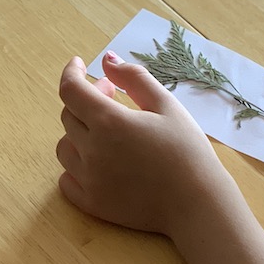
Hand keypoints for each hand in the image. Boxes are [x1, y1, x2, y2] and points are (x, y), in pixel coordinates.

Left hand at [56, 52, 225, 235]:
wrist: (198, 203)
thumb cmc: (188, 151)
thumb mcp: (167, 106)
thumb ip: (135, 78)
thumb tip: (107, 59)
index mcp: (110, 122)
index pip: (71, 89)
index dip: (72, 73)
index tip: (80, 66)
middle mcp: (92, 150)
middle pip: (69, 116)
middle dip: (87, 100)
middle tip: (115, 98)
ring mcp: (89, 180)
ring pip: (65, 146)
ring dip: (79, 133)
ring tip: (107, 133)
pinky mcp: (92, 203)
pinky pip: (66, 180)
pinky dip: (76, 166)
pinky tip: (99, 162)